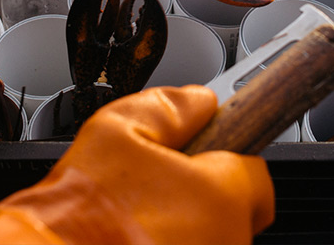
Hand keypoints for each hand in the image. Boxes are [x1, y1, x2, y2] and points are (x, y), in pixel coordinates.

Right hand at [0, 86, 274, 244]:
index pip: (256, 175)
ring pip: (210, 239)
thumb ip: (172, 107)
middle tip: (158, 188)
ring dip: (187, 228)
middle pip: (233, 212)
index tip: (205, 158)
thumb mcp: (118, 127)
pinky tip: (134, 240)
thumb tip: (199, 102)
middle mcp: (226, 243)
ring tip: (138, 219)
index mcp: (222, 197)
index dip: (227, 160)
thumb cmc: (77, 210)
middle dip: (202, 197)